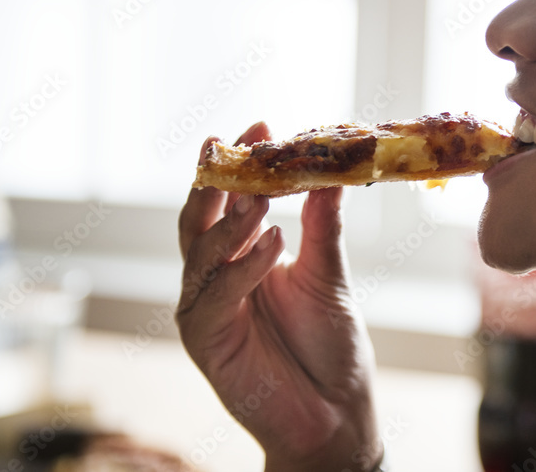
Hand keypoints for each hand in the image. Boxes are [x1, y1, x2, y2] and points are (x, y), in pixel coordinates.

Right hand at [177, 123, 381, 471]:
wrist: (334, 411)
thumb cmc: (328, 344)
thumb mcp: (327, 273)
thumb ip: (322, 224)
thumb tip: (334, 169)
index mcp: (243, 256)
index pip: (231, 199)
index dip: (242, 161)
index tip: (263, 124)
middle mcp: (217, 277)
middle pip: (200, 218)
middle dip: (218, 178)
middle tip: (237, 142)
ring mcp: (206, 307)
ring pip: (201, 252)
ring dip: (232, 219)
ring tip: (263, 192)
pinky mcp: (205, 339)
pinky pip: (216, 295)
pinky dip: (242, 266)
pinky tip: (272, 241)